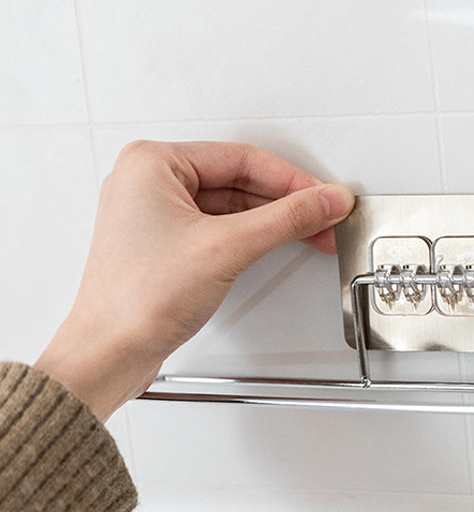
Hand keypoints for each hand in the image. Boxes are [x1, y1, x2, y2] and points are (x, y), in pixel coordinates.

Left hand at [36, 140, 353, 420]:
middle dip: (285, 203)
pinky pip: (218, 229)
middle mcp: (149, 184)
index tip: (325, 197)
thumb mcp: (226, 248)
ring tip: (309, 233)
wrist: (111, 353)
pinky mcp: (166, 246)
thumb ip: (285, 220)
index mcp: (151, 164)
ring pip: (230, 207)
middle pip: (238, 181)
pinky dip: (250, 238)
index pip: (241, 158)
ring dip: (271, 222)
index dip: (292, 180)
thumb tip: (326, 201)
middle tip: (323, 218)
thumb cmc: (138, 300)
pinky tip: (275, 246)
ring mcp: (156, 216)